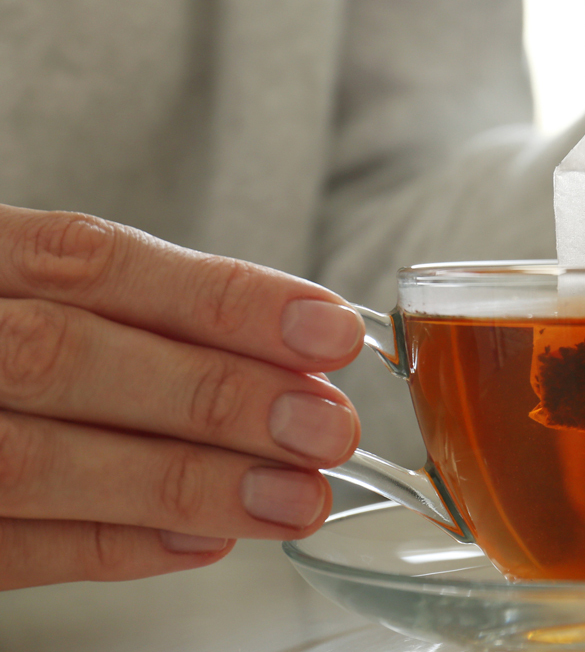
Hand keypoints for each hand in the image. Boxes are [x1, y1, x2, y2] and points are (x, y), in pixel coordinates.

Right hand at [0, 205, 363, 589]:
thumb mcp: (35, 285)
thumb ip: (138, 312)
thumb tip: (291, 361)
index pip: (97, 261)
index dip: (221, 298)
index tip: (328, 331)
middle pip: (69, 357)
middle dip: (214, 395)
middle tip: (325, 428)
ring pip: (36, 459)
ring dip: (183, 482)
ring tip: (293, 499)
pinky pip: (7, 547)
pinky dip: (111, 544)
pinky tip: (204, 540)